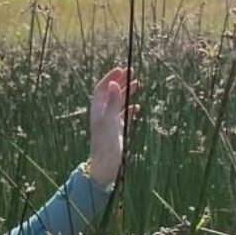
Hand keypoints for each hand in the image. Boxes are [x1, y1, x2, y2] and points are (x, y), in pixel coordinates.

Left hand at [88, 66, 139, 185]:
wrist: (105, 165)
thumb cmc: (105, 144)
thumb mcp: (109, 121)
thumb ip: (112, 102)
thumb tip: (114, 83)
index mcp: (98, 110)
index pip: (102, 89)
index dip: (110, 78)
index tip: (121, 69)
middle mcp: (103, 114)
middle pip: (111, 93)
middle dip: (120, 82)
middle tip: (131, 72)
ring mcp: (110, 122)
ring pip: (118, 103)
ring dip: (126, 93)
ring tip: (137, 84)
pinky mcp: (117, 130)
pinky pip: (124, 115)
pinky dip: (130, 109)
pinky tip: (137, 107)